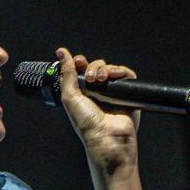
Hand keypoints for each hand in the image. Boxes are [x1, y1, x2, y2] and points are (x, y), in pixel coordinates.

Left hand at [56, 47, 140, 174]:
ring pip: (110, 69)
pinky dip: (121, 71)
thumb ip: (67, 73)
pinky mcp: (128, 94)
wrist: (107, 137)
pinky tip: (114, 76)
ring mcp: (113, 92)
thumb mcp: (69, 96)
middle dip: (93, 66)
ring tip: (100, 79)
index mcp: (82, 93)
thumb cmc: (87, 123)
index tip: (78, 61)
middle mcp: (97, 92)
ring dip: (104, 69)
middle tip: (90, 78)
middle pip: (96, 67)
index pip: (82, 70)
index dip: (81, 63)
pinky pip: (126, 75)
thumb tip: (61, 52)